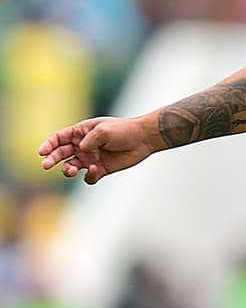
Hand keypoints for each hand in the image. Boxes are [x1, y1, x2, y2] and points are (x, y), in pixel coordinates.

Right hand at [38, 116, 155, 185]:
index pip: (59, 138)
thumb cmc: (124, 130)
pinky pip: (88, 177)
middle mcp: (83, 146)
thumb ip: (90, 140)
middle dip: (52, 159)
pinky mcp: (101, 169)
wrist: (143, 139)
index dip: (48, 144)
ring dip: (67, 169)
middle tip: (46, 165)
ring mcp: (91, 158)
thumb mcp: (104, 130)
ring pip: (71, 167)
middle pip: (61, 153)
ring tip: (70, 169)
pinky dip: (88, 176)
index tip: (41, 152)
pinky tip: (94, 169)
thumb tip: (80, 150)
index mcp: (81, 132)